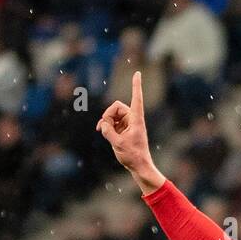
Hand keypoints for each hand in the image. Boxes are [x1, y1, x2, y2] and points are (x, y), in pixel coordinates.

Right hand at [96, 70, 163, 193]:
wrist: (139, 167)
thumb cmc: (133, 156)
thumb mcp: (117, 144)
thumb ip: (107, 131)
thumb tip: (102, 125)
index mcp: (136, 120)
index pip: (136, 99)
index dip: (136, 86)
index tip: (137, 73)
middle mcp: (133, 119)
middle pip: (116, 107)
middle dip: (107, 115)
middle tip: (104, 128)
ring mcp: (128, 124)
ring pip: (112, 115)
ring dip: (106, 122)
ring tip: (104, 133)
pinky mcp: (124, 129)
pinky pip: (112, 122)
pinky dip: (106, 126)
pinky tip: (101, 131)